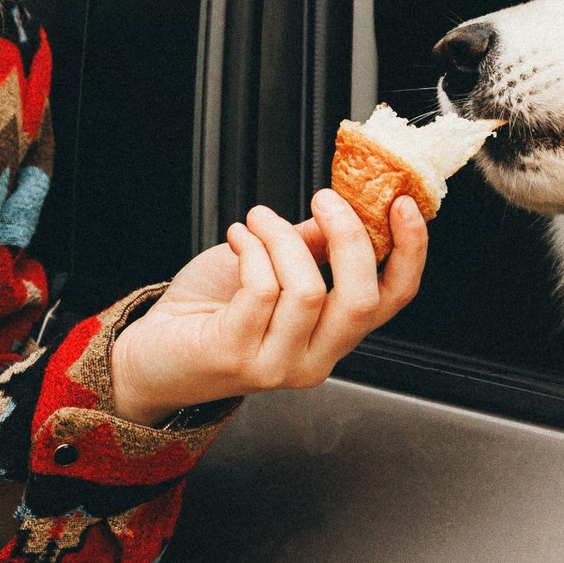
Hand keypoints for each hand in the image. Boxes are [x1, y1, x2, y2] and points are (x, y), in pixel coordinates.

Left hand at [108, 187, 427, 425]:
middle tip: (324, 198)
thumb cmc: (209, 311)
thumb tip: (347, 209)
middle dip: (349, 237)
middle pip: (362, 299)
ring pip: (308, 288)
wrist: (152, 351)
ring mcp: (277, 364)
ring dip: (281, 237)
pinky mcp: (238, 355)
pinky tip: (239, 237)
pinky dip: (252, 249)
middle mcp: (314, 359)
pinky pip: (262, 289)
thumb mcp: (274, 269)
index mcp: (333, 336)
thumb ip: (313, 247)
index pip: (394, 299)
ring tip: (257, 219)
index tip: (404, 203)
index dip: (410, 251)